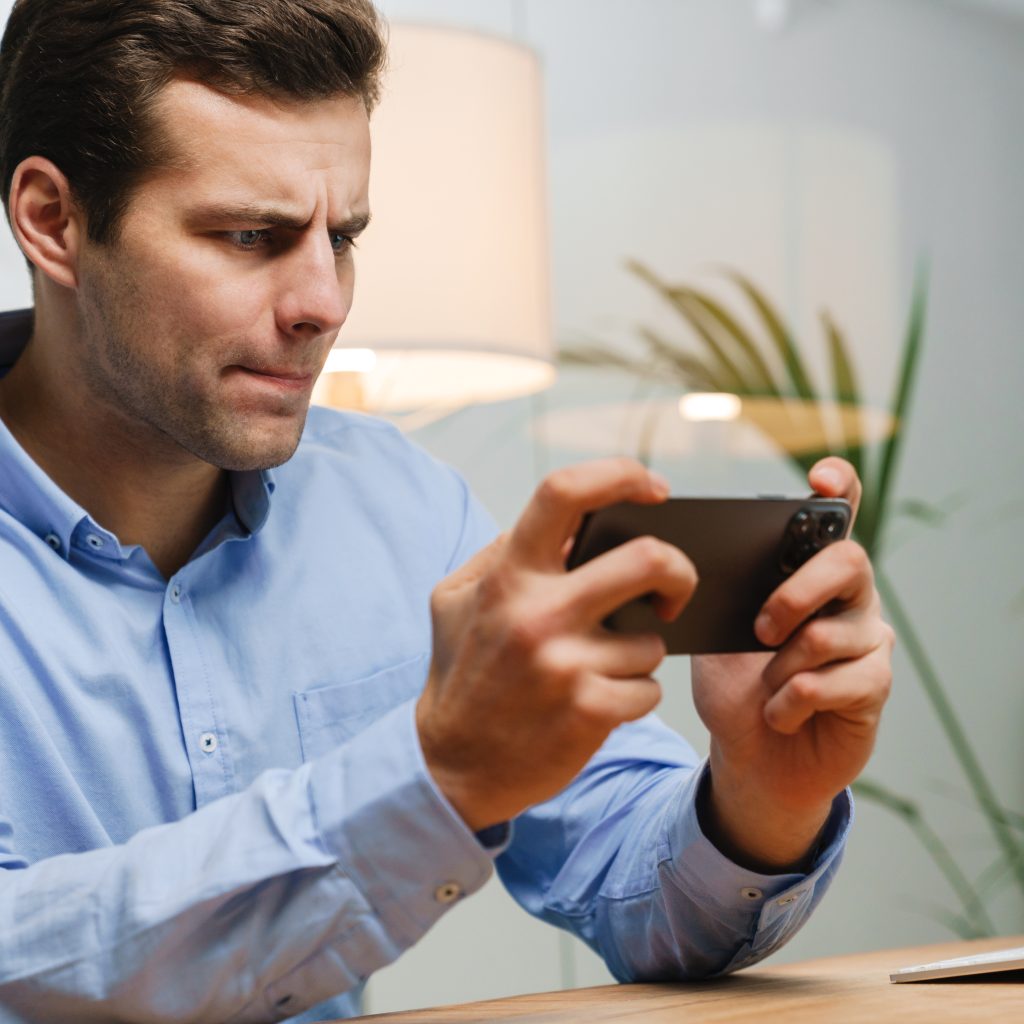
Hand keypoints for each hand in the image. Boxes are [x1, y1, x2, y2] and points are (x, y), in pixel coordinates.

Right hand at [416, 458, 697, 830]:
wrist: (452, 764)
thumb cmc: (462, 671)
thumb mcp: (456, 598)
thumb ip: (503, 553)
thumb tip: (571, 524)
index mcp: (510, 575)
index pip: (565, 492)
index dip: (620, 475)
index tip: (655, 489)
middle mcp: (539, 613)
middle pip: (649, 560)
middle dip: (679, 571)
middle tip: (670, 592)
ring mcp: (567, 664)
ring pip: (652, 640)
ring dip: (637, 654)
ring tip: (597, 668)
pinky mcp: (589, 712)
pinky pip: (648, 689)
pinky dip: (633, 696)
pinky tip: (597, 702)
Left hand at [692, 457, 893, 870]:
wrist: (751, 759)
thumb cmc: (734, 687)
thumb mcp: (712, 633)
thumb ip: (714, 594)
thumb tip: (683, 559)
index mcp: (806, 573)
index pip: (835, 516)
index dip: (837, 488)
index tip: (819, 479)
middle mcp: (847, 598)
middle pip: (849, 561)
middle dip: (799, 591)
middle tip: (761, 627)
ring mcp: (866, 641)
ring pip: (835, 630)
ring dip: (783, 665)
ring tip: (763, 687)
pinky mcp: (873, 687)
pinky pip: (839, 681)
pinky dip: (794, 701)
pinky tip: (778, 713)